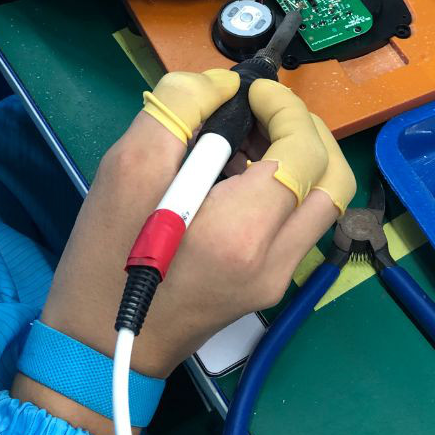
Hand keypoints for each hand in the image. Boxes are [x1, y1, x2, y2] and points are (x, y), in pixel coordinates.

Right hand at [23, 69, 354, 413]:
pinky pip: (298, 223)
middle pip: (332, 176)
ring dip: (298, 157)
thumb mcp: (125, 169)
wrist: (103, 349)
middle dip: (303, 129)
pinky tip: (236, 178)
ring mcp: (278, 278)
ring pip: (322, 201)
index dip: (285, 108)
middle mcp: (276, 259)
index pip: (304, 149)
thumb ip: (179, 110)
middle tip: (257, 111)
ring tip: (246, 140)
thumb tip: (223, 85)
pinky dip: (284, 187)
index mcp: (242, 231)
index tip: (249, 92)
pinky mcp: (269, 285)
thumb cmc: (105, 261)